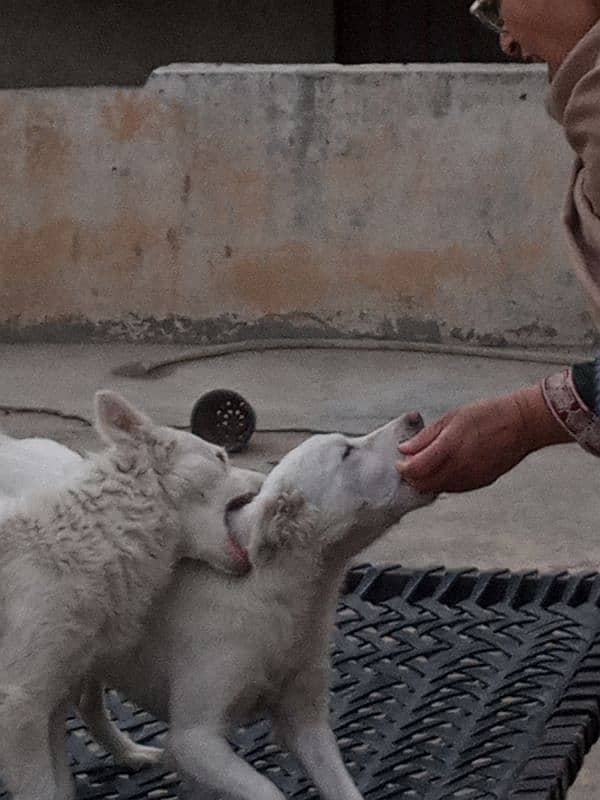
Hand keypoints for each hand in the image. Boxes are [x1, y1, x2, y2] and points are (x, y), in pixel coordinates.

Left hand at [396, 384, 569, 493]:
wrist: (522, 424)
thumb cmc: (488, 415)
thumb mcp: (452, 417)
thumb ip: (426, 437)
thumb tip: (405, 449)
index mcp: (450, 447)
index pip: (416, 469)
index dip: (403, 468)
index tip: (400, 462)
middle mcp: (460, 467)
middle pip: (425, 484)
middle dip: (412, 478)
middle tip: (409, 467)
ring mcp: (472, 477)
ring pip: (439, 489)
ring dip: (427, 482)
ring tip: (425, 467)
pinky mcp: (481, 482)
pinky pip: (455, 488)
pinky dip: (443, 483)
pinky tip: (443, 470)